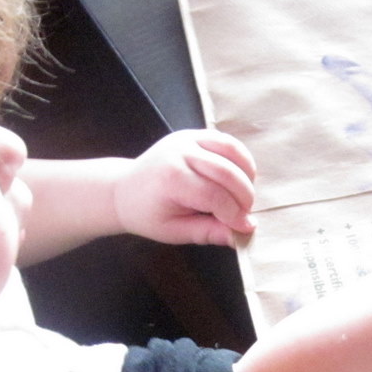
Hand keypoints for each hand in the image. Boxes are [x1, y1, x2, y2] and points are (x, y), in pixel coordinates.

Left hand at [114, 130, 257, 245]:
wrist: (124, 190)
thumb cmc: (147, 214)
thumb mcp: (175, 231)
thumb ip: (207, 232)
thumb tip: (238, 237)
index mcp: (171, 179)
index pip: (214, 195)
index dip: (234, 214)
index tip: (246, 227)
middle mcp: (180, 153)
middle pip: (227, 172)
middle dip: (244, 196)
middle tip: (246, 215)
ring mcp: (187, 139)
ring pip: (232, 151)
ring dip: (246, 175)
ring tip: (244, 196)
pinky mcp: (193, 134)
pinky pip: (227, 142)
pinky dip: (241, 159)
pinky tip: (240, 178)